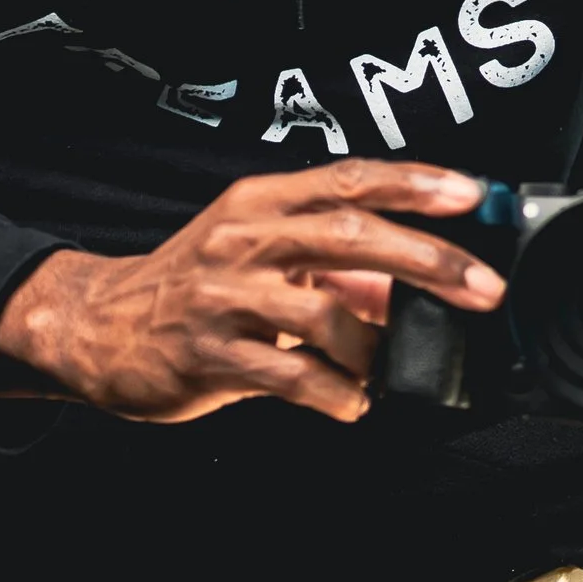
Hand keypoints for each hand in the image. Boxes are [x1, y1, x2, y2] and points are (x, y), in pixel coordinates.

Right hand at [0, 158, 503, 425]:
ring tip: (391, 367)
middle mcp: (244, 238)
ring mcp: (225, 294)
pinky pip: (291, 375)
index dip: (415, 183)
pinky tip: (353, 401)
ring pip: (325, 313)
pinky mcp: (211, 353)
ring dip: (376, 347)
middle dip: (428, 260)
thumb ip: (333, 266)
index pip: (350, 179)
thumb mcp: (259, 256)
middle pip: (350, 234)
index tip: (471, 194)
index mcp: (261, 203)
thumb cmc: (191, 288)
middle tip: (482, 288)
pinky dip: (337, 393)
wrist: (100, 327)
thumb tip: (409, 285)